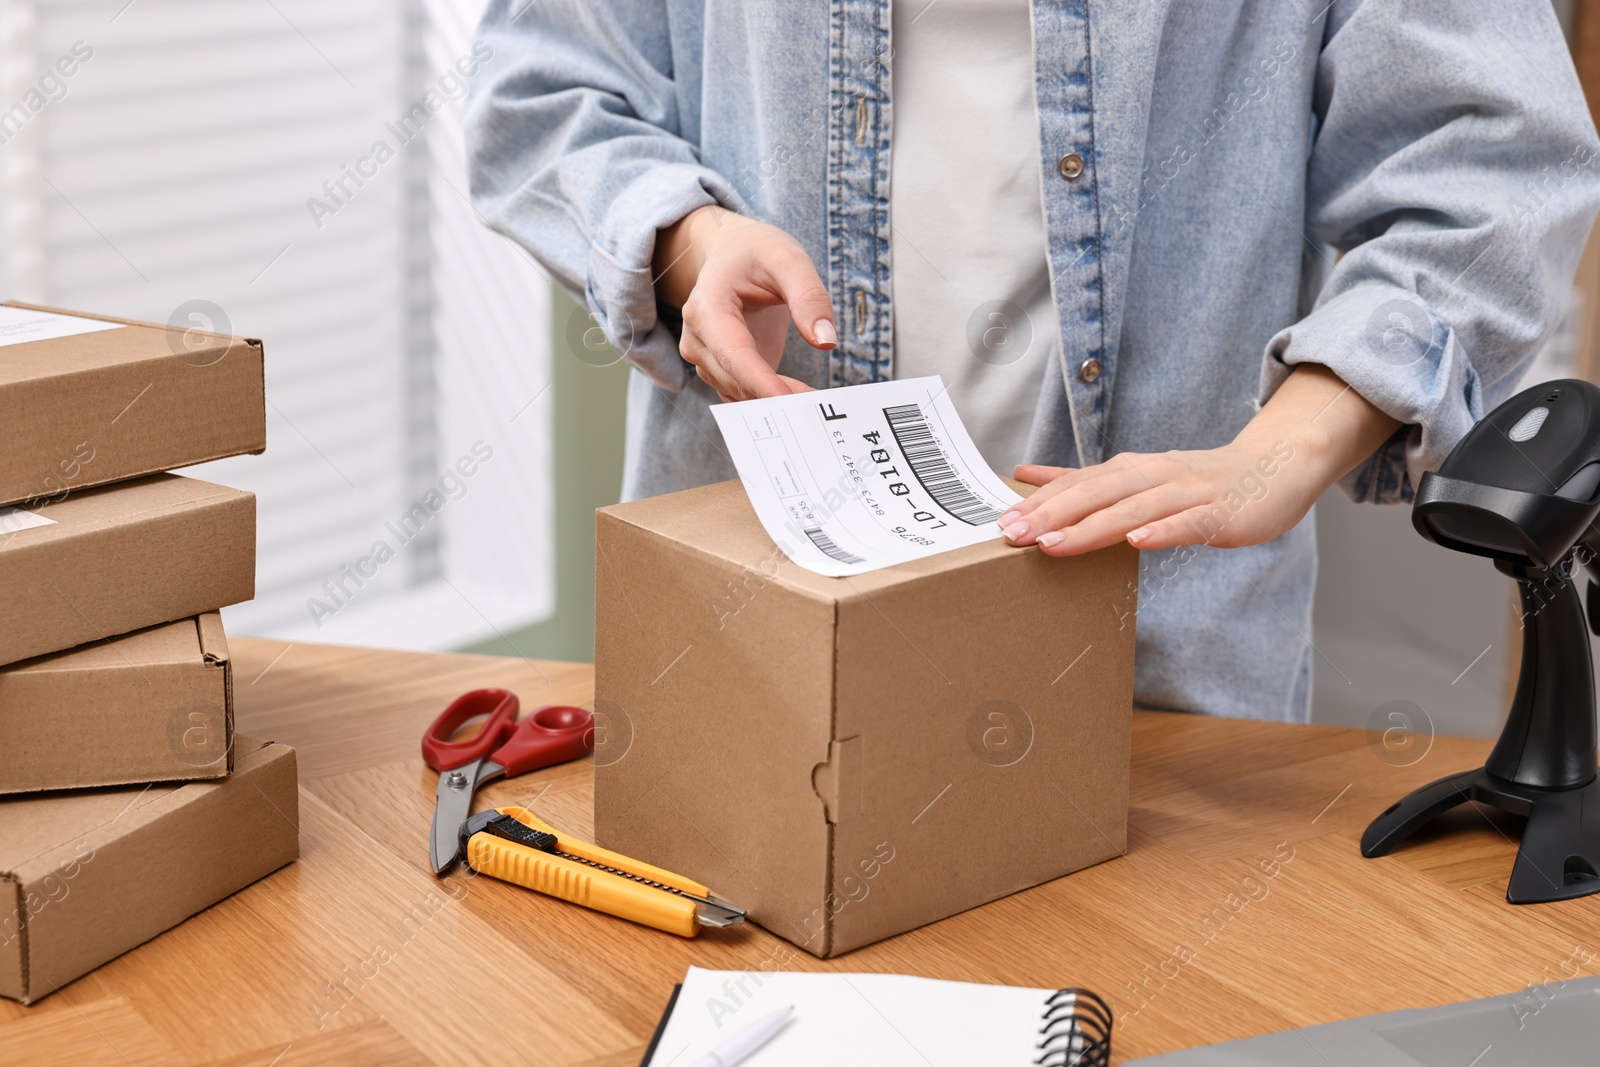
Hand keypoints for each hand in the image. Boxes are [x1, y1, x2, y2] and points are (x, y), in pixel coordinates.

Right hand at [653, 205, 835, 400]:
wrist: (731, 254)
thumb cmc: (757, 253)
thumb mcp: (788, 259)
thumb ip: (809, 296)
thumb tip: (826, 341)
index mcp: (707, 307)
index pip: (733, 353)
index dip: (760, 381)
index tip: (791, 403)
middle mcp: (697, 339)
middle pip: (735, 380)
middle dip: (776, 398)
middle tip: (820, 409)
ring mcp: (706, 359)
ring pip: (740, 394)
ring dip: (777, 404)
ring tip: (817, 405)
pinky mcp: (721, 371)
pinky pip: (744, 396)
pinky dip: (771, 404)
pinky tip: (803, 403)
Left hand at [997, 364, 1402, 555]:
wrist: (1275, 467)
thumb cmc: (1199, 481)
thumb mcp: (1134, 476)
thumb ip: (1081, 479)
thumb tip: (1026, 474)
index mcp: (1129, 470)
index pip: (1076, 484)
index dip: (1038, 502)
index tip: (998, 521)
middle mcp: (1153, 476)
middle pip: (1095, 493)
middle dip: (1051, 514)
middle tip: (1011, 534)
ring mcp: (1187, 493)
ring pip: (1134, 509)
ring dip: (1092, 526)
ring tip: (1055, 545)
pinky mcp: (1219, 513)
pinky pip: (1187, 523)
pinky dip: (1162, 531)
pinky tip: (1139, 543)